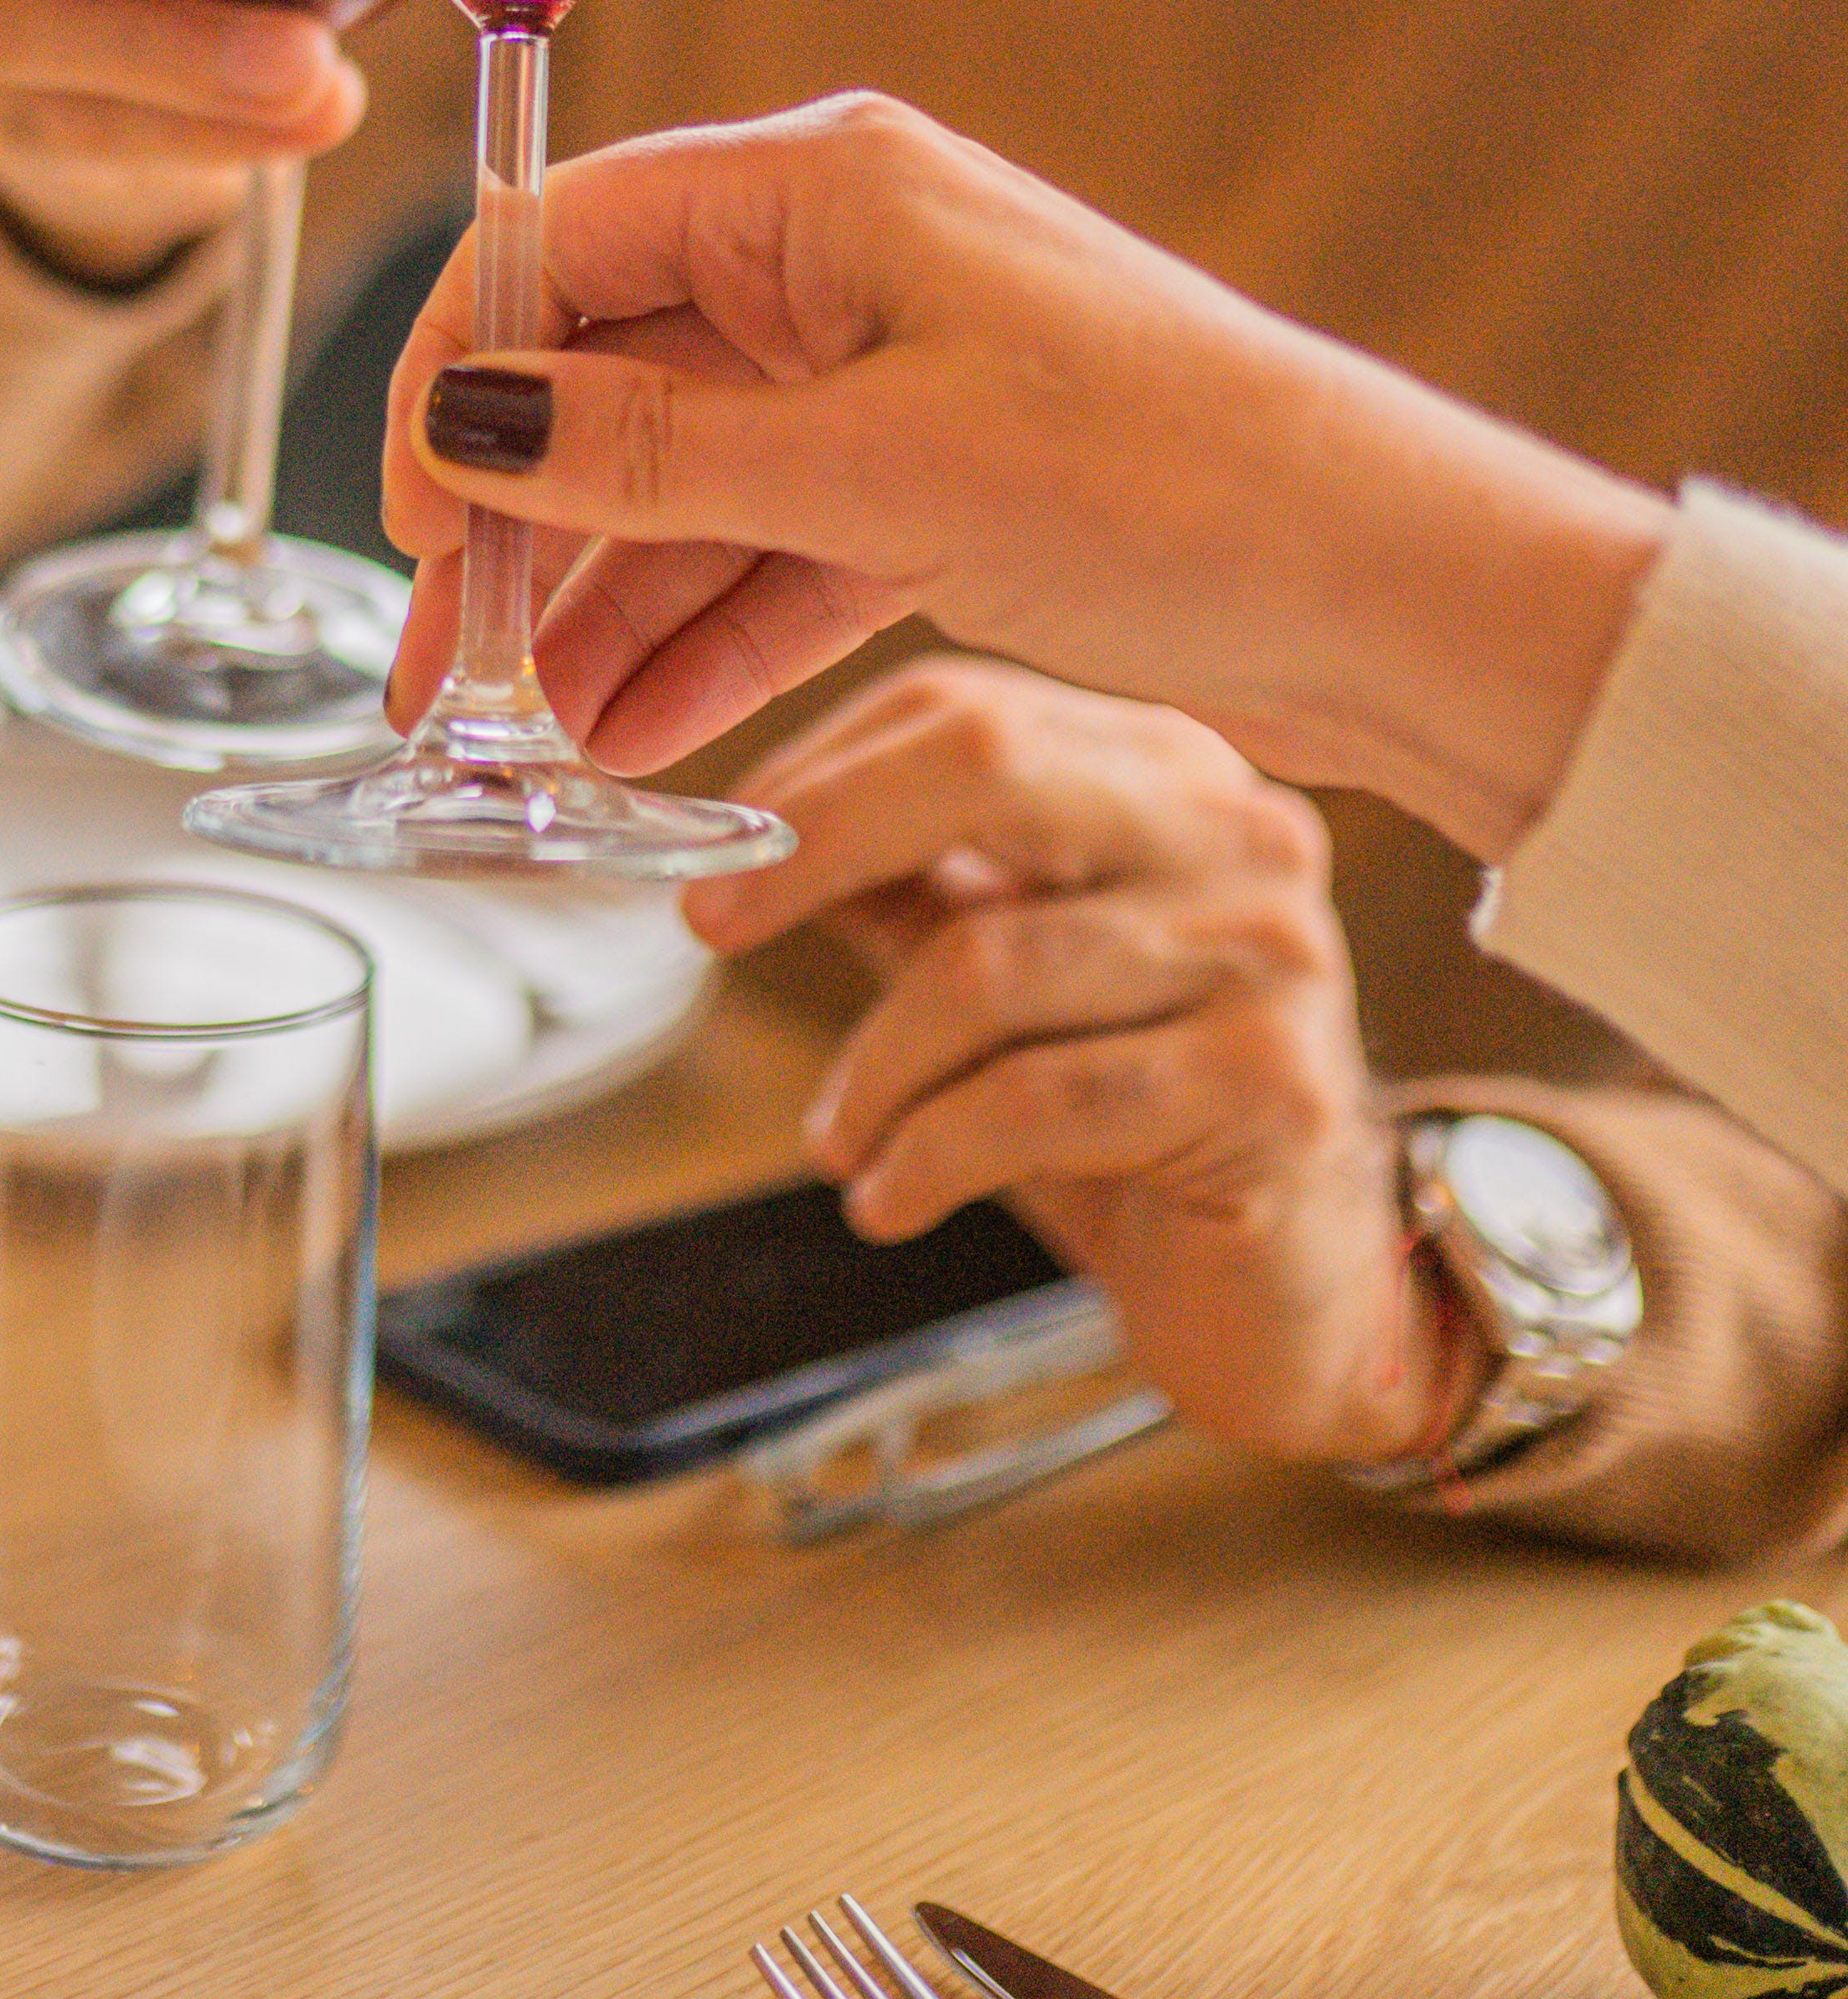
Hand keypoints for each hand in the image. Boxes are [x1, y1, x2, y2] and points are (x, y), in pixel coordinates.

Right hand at [378, 97, 1661, 859]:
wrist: (1394, 586)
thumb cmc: (1170, 484)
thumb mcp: (872, 470)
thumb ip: (648, 451)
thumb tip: (462, 425)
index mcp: (821, 189)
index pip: (556, 246)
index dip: (454, 382)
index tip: (410, 529)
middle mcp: (841, 258)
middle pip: (607, 374)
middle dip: (512, 527)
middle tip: (445, 681)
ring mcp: (891, 371)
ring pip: (684, 480)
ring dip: (601, 608)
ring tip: (529, 746)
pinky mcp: (940, 479)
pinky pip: (775, 547)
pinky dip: (706, 637)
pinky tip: (635, 737)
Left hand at [687, 656, 1473, 1468]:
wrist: (1284, 1290)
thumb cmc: (1130, 1122)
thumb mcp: (997, 978)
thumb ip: (901, 887)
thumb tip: (740, 835)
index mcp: (1169, 770)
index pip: (963, 708)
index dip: (816, 772)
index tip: (713, 855)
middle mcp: (1239, 832)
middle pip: (988, 764)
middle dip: (821, 841)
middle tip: (713, 926)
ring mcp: (1272, 954)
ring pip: (987, 964)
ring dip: (871, 1073)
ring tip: (841, 1141)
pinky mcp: (1276, 1090)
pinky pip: (1036, 1099)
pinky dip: (926, 1155)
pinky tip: (892, 1197)